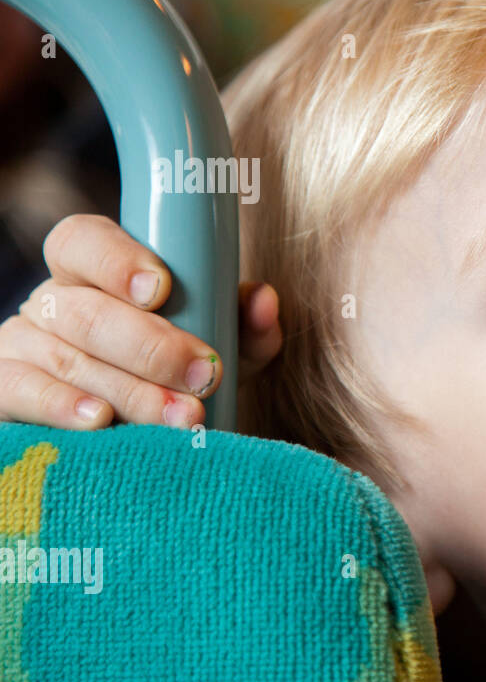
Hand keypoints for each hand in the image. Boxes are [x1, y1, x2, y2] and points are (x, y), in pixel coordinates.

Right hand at [0, 213, 281, 428]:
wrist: (135, 440)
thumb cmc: (179, 377)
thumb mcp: (219, 347)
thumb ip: (243, 323)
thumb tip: (264, 299)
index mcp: (95, 274)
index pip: (84, 241)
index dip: (116, 259)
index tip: (160, 288)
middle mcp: (53, 303)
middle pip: (87, 311)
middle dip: (152, 347)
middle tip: (204, 375)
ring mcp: (22, 347)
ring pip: (68, 360)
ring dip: (132, 391)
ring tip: (184, 417)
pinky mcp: (3, 392)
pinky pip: (20, 392)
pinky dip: (61, 407)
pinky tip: (99, 421)